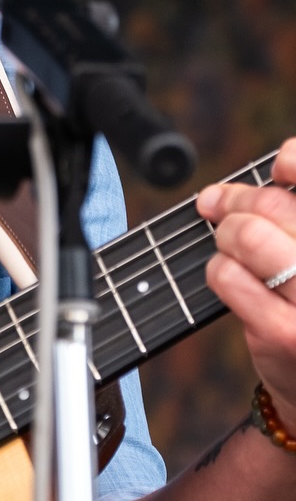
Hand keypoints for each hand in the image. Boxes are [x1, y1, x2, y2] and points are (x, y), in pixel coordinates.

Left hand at [197, 138, 295, 425]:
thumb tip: (273, 168)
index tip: (277, 166)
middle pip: (275, 205)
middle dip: (236, 199)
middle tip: (218, 203)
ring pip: (249, 236)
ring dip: (224, 232)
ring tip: (225, 240)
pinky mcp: (283, 333)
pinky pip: (229, 276)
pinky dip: (217, 268)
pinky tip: (226, 275)